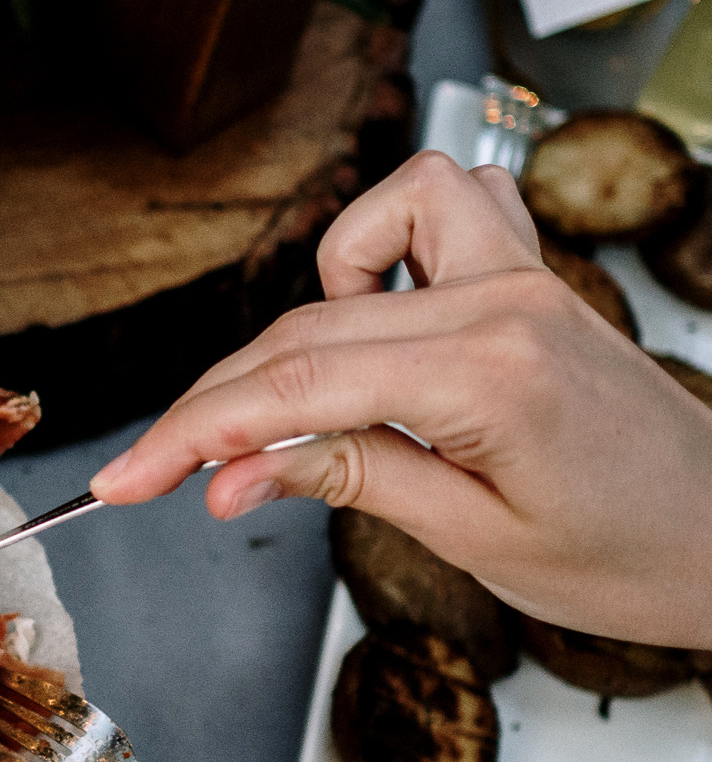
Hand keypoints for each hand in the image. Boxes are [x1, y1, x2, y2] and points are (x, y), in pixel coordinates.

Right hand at [88, 151, 711, 648]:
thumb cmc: (632, 554)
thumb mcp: (470, 537)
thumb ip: (343, 479)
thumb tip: (229, 475)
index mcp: (491, 373)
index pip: (296, 387)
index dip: (193, 433)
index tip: (130, 478)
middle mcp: (504, 301)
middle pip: (304, 328)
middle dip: (213, 404)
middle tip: (158, 472)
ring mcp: (520, 274)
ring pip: (356, 246)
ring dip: (299, 314)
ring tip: (292, 398)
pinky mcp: (527, 275)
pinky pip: (435, 207)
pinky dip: (377, 245)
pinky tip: (368, 315)